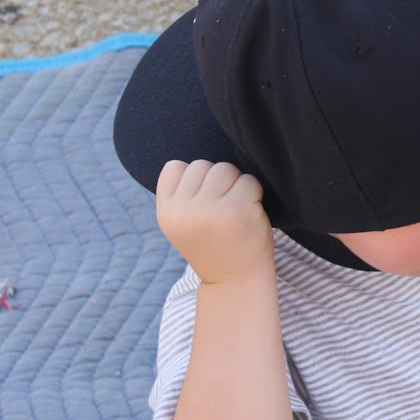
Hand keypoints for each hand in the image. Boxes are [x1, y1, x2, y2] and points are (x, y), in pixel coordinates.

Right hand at [155, 160, 275, 283]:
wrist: (235, 280)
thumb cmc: (214, 244)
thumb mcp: (184, 220)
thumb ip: (183, 191)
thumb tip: (195, 138)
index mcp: (166, 212)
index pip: (176, 167)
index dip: (195, 180)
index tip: (203, 205)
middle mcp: (183, 211)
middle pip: (203, 165)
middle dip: (217, 182)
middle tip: (223, 213)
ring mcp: (210, 210)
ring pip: (225, 168)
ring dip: (236, 185)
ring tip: (235, 212)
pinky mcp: (237, 210)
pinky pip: (248, 181)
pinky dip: (254, 193)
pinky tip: (250, 214)